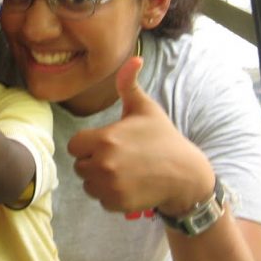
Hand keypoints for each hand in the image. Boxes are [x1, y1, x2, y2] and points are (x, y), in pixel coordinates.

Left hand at [66, 57, 213, 214]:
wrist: (185, 174)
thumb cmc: (163, 138)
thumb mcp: (146, 109)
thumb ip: (129, 85)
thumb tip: (134, 57)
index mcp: (106, 139)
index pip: (74, 146)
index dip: (88, 144)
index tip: (106, 143)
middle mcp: (104, 164)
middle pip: (80, 166)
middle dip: (93, 162)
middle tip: (118, 158)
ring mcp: (110, 186)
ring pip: (88, 184)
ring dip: (100, 180)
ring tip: (122, 171)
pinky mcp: (117, 202)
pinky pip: (100, 200)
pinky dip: (110, 195)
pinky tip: (128, 185)